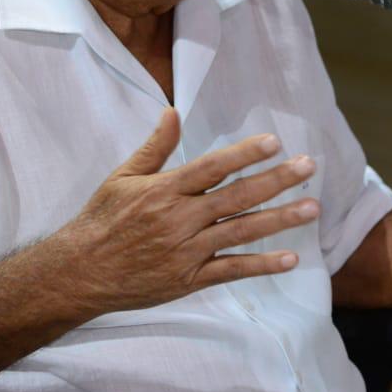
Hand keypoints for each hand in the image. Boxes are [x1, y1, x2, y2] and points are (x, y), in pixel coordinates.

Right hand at [54, 108, 319, 317]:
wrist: (79, 273)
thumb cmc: (101, 219)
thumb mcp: (122, 177)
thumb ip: (155, 148)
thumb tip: (173, 112)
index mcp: (164, 190)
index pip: (212, 167)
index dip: (244, 154)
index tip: (274, 142)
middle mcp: (179, 219)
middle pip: (236, 196)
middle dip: (276, 180)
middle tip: (309, 166)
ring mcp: (186, 251)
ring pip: (241, 231)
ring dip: (279, 220)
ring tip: (312, 208)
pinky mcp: (189, 279)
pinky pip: (232, 270)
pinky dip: (261, 265)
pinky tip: (291, 258)